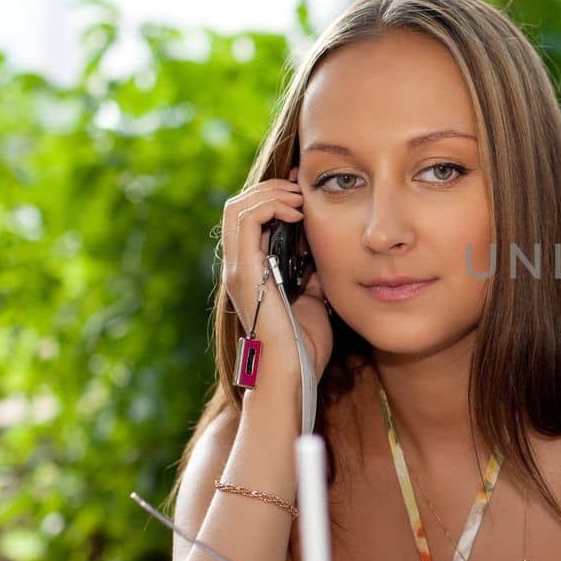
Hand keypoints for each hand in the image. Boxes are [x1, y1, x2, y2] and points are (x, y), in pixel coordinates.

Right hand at [221, 176, 333, 383]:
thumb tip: (323, 249)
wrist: (295, 372)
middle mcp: (238, 266)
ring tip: (299, 197)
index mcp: (251, 270)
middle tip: (302, 189)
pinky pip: (246, 221)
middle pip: (238, 206)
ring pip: (237, 207)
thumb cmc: (305, 343)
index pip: (249, 217)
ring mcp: (238, 268)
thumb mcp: (313, 296)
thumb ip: (311, 272)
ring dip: (271, 193)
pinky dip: (270, 206)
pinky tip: (297, 212)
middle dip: (272, 189)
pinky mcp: (244, 272)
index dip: (274, 196)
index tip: (304, 188)